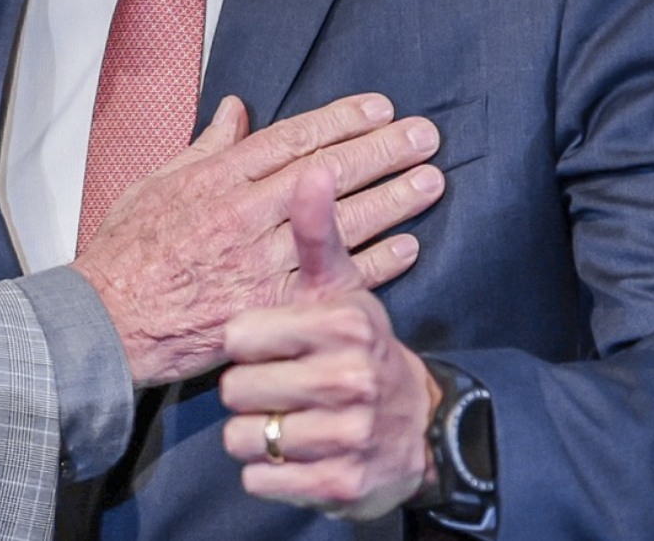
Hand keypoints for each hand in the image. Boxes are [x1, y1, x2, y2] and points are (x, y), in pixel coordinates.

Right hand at [71, 93, 442, 385]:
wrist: (107, 320)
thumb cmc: (124, 253)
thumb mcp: (154, 182)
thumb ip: (205, 146)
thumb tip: (236, 108)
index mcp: (215, 177)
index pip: (291, 138)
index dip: (341, 121)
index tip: (379, 108)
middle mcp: (243, 213)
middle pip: (326, 173)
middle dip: (381, 151)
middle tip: (424, 136)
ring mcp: (259, 261)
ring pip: (339, 223)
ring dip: (391, 200)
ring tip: (430, 181)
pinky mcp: (270, 307)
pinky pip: (333, 279)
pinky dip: (373, 262)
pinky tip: (408, 246)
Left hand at [219, 164, 438, 519]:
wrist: (416, 430)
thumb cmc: (356, 348)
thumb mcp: (339, 289)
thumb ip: (318, 231)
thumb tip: (313, 167)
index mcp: (344, 325)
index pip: (241, 337)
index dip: (246, 342)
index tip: (269, 344)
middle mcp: (350, 380)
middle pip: (237, 389)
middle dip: (250, 389)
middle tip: (280, 385)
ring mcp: (349, 437)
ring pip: (244, 437)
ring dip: (254, 432)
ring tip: (287, 417)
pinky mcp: (341, 486)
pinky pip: (259, 478)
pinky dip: (265, 471)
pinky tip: (292, 454)